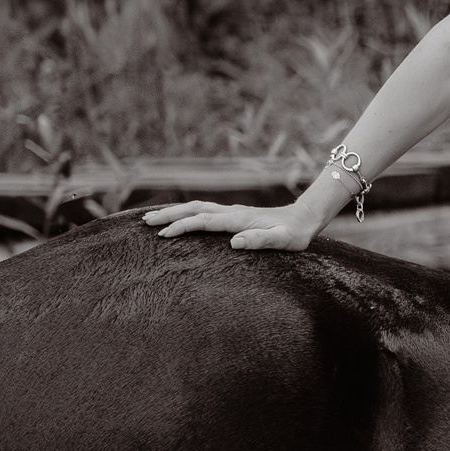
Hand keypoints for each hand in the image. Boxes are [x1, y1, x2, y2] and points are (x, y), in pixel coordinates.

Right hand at [140, 202, 320, 250]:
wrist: (305, 218)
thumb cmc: (294, 234)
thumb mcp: (282, 241)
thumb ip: (260, 240)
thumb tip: (235, 243)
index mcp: (238, 219)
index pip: (204, 221)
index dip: (183, 227)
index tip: (163, 234)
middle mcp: (232, 212)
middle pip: (194, 209)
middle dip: (169, 215)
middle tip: (144, 222)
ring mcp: (232, 212)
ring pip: (196, 207)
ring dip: (174, 212)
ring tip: (152, 218)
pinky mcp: (234, 215)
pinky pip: (204, 211)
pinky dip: (186, 212)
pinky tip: (179, 217)